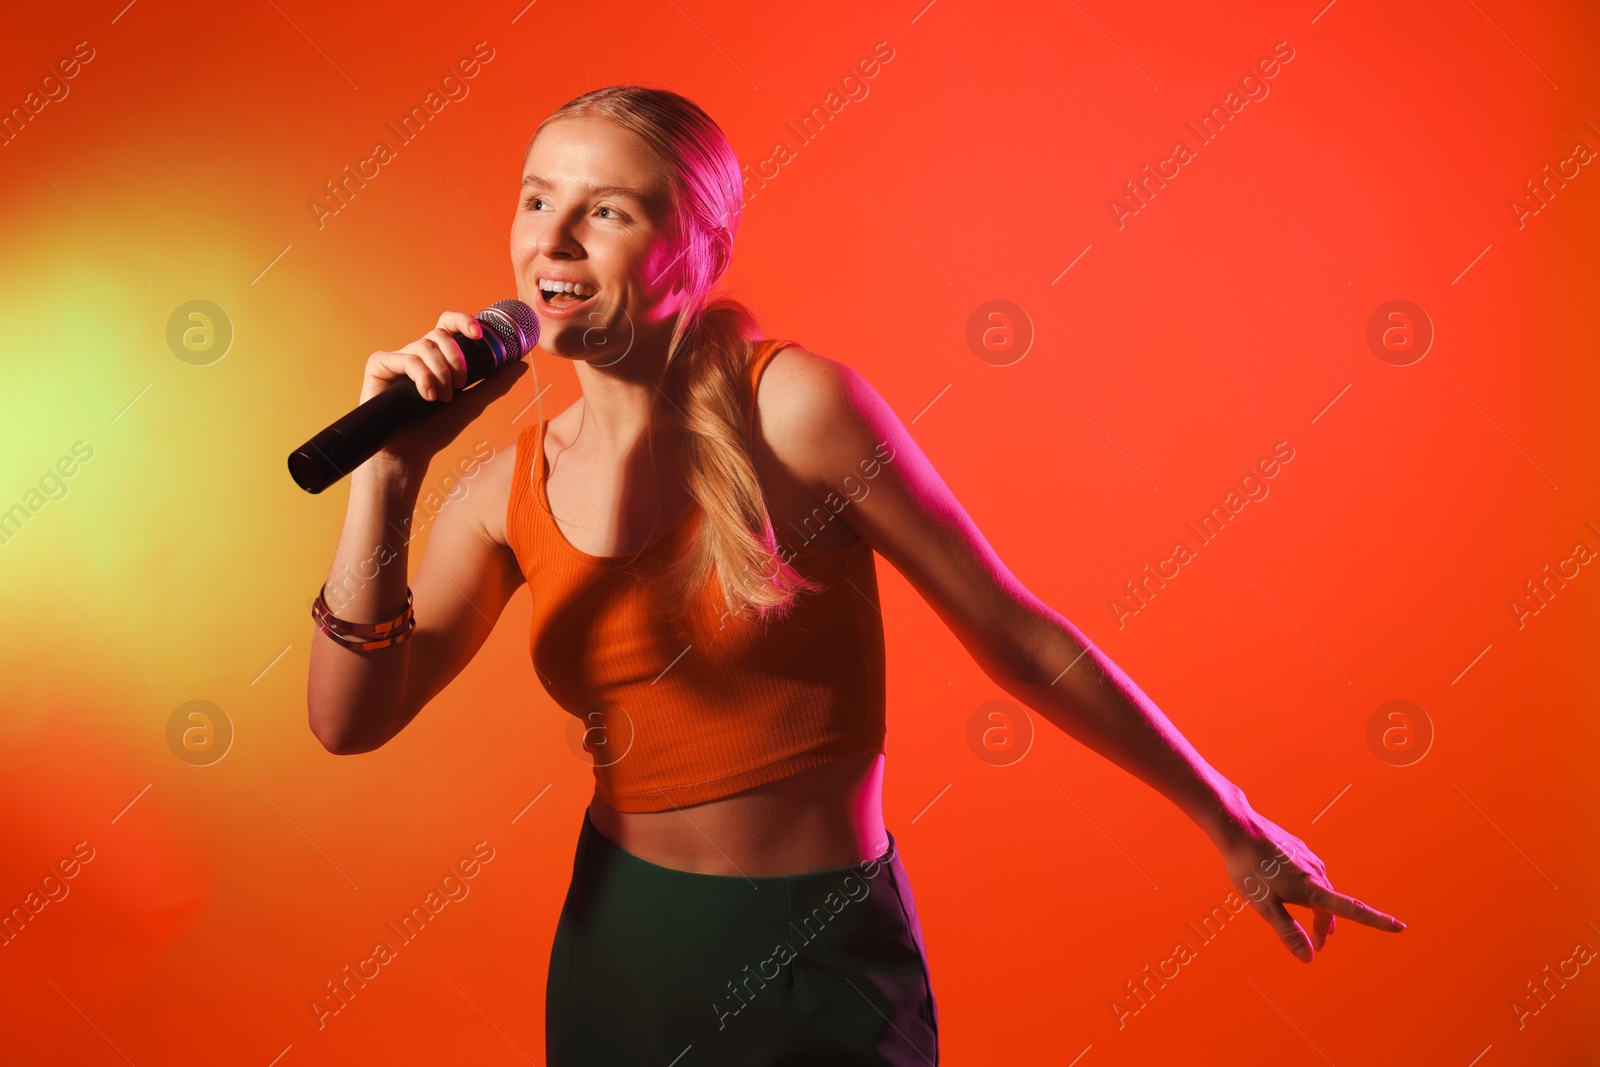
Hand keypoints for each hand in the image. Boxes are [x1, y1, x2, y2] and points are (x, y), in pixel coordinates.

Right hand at [360, 310, 528, 477]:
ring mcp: (398, 358)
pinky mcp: (379, 365)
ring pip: (424, 345)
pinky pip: (404, 358)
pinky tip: (427, 396)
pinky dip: (421, 377)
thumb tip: (521, 364)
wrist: (410, 453)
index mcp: (439, 357)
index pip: (450, 326)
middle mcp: (418, 354)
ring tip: (442, 398)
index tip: (479, 334)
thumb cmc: (437, 430)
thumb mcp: (473, 404)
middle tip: (461, 383)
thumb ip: (496, 383)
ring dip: (440, 372)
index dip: (464, 321)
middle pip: (439, 331)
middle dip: (455, 356)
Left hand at [1215, 804, 1404, 962]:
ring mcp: (1308, 859)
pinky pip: (1309, 875)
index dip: (1378, 921)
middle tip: (1317, 946)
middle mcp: (1316, 873)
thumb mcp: (1264, 906)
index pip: (1352, 910)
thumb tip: (1309, 958)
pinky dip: (1307, 890)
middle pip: (1331, 906)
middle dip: (1326, 927)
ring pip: (1320, 890)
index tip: (1400, 927)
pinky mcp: (1298, 849)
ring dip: (1317, 909)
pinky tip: (1292, 889)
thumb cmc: (1248, 868)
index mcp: (1312, 890)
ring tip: (1307, 922)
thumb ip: (1288, 932)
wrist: (1238, 827)